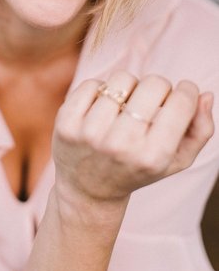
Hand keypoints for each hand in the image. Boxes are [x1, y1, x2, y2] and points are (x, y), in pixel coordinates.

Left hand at [52, 71, 213, 203]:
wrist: (87, 191)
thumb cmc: (137, 170)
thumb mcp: (174, 162)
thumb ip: (200, 131)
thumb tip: (205, 95)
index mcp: (152, 157)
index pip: (180, 102)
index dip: (186, 91)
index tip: (182, 92)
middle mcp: (120, 145)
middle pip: (153, 83)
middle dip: (158, 87)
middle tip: (152, 102)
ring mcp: (90, 133)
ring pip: (122, 78)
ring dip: (129, 87)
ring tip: (125, 106)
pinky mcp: (66, 122)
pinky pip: (93, 83)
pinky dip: (101, 89)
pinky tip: (101, 109)